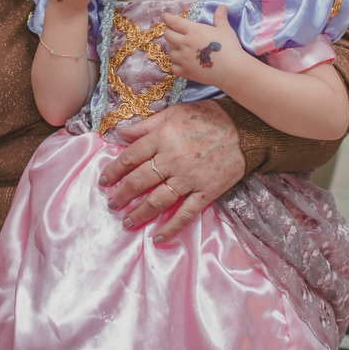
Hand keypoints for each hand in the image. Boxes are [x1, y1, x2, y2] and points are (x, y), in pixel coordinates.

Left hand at [99, 100, 244, 242]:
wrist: (244, 129)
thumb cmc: (207, 117)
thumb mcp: (173, 112)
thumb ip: (145, 125)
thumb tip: (120, 134)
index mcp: (162, 138)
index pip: (130, 157)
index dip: (114, 170)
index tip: (104, 181)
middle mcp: (172, 160)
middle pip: (140, 182)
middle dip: (122, 195)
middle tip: (112, 204)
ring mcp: (189, 178)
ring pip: (158, 200)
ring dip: (139, 213)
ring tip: (127, 222)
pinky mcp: (206, 192)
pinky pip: (186, 213)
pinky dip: (171, 227)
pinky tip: (158, 237)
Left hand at [162, 5, 245, 86]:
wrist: (232, 70)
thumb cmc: (230, 47)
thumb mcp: (225, 29)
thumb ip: (220, 18)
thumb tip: (222, 6)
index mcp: (194, 31)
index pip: (175, 22)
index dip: (168, 18)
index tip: (164, 16)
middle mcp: (185, 44)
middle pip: (168, 36)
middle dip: (168, 32)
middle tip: (171, 31)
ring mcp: (184, 59)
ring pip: (170, 52)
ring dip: (173, 49)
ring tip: (179, 48)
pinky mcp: (186, 72)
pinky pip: (173, 67)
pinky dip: (175, 64)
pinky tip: (180, 63)